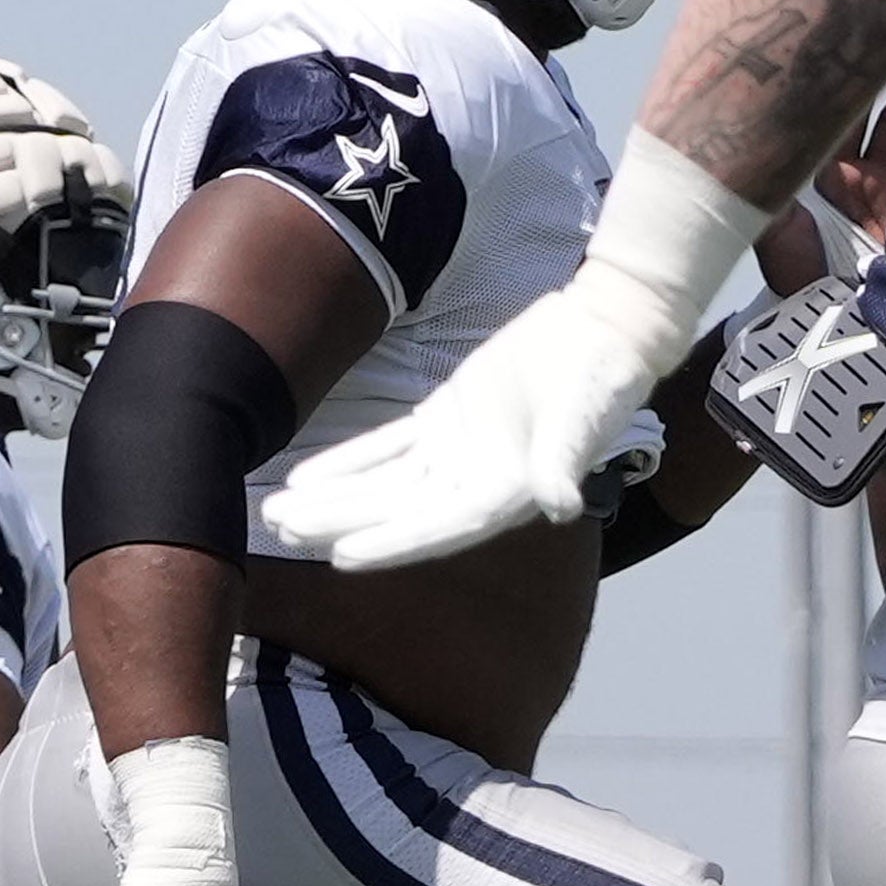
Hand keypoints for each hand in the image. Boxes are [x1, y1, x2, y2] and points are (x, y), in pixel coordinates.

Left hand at [240, 139, 763, 570]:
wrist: (608, 329)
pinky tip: (306, 476)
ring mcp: (458, 452)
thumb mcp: (586, 416)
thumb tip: (561, 503)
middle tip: (278, 533)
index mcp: (508, 492)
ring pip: (382, 484)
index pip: (439, 527)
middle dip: (338, 522)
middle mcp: (477, 482)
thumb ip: (566, 461)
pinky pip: (387, 447)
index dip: (390, 542)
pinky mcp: (447, 418)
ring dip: (332, 499)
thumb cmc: (604, 376)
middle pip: (395, 511)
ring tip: (276, 513)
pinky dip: (348, 461)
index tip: (339, 556)